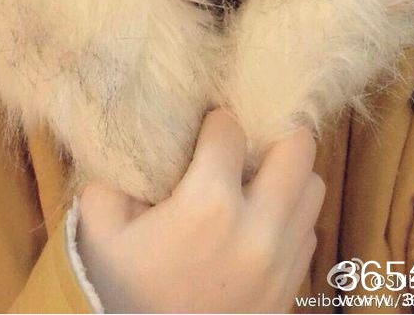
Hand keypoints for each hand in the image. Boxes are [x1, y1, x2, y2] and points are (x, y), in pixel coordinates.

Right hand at [76, 107, 324, 312]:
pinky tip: (261, 221)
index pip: (231, 132)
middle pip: (298, 149)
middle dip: (274, 132)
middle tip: (252, 138)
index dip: (217, 122)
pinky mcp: (290, 287)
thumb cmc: (120, 290)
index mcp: (208, 206)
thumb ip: (114, 176)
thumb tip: (138, 144)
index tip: (209, 126)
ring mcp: (281, 261)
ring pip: (313, 187)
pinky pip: (309, 230)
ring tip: (260, 179)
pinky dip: (291, 216)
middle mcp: (257, 229)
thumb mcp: (100, 227)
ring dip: (290, 174)